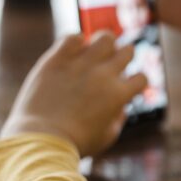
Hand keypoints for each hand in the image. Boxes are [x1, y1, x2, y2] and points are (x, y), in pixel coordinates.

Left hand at [0, 32, 146, 156]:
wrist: (39, 141)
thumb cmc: (74, 144)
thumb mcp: (107, 137)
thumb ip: (119, 118)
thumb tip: (121, 105)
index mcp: (119, 94)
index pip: (141, 77)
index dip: (135, 83)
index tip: (123, 88)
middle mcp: (105, 75)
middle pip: (128, 50)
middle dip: (123, 58)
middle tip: (110, 66)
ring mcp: (82, 64)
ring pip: (106, 36)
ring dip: (104, 43)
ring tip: (94, 52)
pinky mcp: (58, 59)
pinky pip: (73, 37)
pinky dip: (76, 42)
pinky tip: (71, 53)